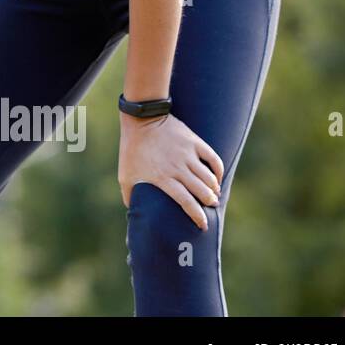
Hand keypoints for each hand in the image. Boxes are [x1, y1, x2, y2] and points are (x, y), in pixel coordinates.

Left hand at [118, 112, 223, 229]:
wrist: (141, 119)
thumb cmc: (132, 150)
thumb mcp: (125, 175)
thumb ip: (129, 195)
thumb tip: (133, 211)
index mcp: (163, 178)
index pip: (186, 202)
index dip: (197, 216)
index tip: (203, 225)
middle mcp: (178, 168)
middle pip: (202, 192)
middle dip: (209, 203)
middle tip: (211, 206)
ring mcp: (188, 154)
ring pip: (209, 178)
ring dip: (213, 189)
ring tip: (213, 195)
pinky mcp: (194, 142)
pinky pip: (213, 159)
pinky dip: (218, 170)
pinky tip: (217, 178)